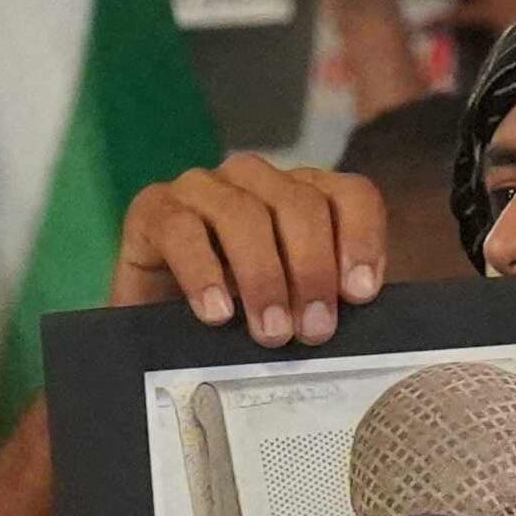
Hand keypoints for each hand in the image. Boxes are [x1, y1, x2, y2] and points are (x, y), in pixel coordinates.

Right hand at [114, 154, 386, 347]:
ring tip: (272, 333)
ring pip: (245, 214)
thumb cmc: (236, 323)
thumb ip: (327, 302)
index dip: (362, 238)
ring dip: (264, 278)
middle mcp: (255, 180)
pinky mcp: (152, 209)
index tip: (361, 294)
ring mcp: (202, 188)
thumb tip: (359, 316)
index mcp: (302, 196)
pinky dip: (203, 274)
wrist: (154, 334)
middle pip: (301, 205)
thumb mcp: (293, 311)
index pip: (350, 194)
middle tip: (314, 331)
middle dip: (312, 270)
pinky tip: (217, 315)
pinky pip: (181, 229)